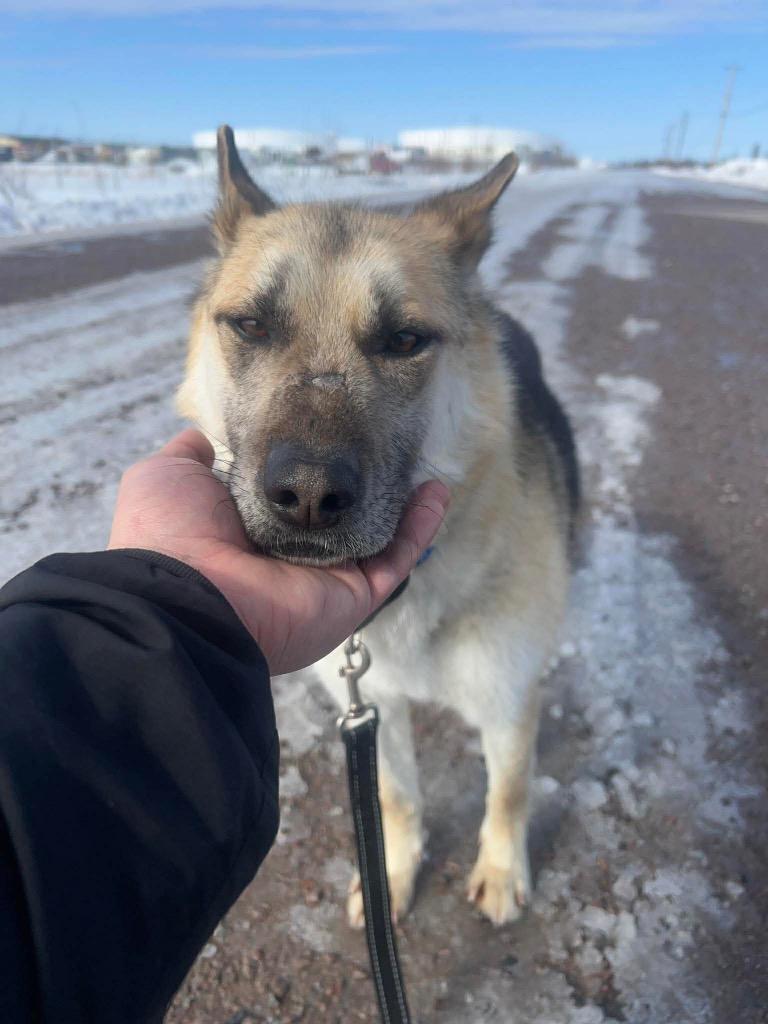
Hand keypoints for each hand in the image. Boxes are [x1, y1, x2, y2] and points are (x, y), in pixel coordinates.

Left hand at [108, 429, 448, 674]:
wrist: (182, 596)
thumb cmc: (171, 535)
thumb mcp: (168, 477)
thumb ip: (193, 456)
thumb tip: (206, 438)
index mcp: (248, 531)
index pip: (292, 497)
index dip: (315, 468)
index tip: (337, 434)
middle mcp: (289, 557)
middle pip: (339, 517)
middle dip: (364, 485)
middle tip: (389, 446)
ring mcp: (325, 577)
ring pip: (376, 534)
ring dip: (404, 502)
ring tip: (423, 464)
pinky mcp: (354, 595)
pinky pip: (396, 557)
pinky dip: (421, 526)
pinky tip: (437, 490)